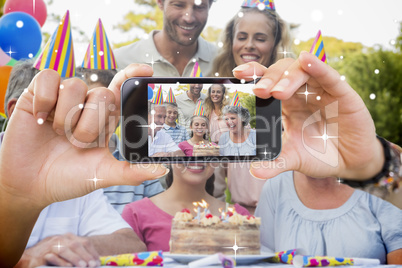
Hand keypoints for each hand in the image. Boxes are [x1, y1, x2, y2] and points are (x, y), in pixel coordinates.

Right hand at [0, 64, 167, 265]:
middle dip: (90, 125)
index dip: (132, 75)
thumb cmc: (69, 178)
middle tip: (75, 143)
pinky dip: (45, 101)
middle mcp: (86, 104)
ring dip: (67, 118)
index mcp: (104, 118)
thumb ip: (131, 172)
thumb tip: (162, 170)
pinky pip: (49, 79)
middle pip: (102, 93)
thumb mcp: (103, 174)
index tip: (146, 70)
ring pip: (75, 86)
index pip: (121, 88)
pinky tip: (39, 120)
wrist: (30, 186)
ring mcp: (62, 98)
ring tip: (55, 135)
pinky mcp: (37, 94)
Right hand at [17, 234, 99, 267]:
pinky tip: (68, 267)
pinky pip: (54, 257)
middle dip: (86, 255)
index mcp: (69, 237)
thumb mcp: (67, 252)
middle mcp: (61, 238)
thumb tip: (92, 261)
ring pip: (66, 249)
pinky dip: (62, 262)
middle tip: (92, 265)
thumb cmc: (51, 255)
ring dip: (76, 258)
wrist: (30, 257)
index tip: (98, 261)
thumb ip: (78, 254)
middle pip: (77, 245)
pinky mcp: (44, 253)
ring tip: (83, 266)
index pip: (84, 242)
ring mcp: (52, 244)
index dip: (92, 252)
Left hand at [233, 52, 383, 179]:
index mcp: (286, 104)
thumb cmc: (320, 155)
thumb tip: (254, 171)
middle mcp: (302, 93)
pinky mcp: (342, 94)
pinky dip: (319, 67)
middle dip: (269, 79)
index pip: (268, 82)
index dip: (255, 75)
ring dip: (288, 77)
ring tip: (277, 92)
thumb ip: (275, 163)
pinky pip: (329, 76)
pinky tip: (308, 60)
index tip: (237, 74)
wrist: (350, 163)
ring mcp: (321, 91)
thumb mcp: (294, 159)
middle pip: (282, 73)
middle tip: (259, 92)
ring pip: (302, 71)